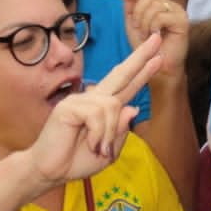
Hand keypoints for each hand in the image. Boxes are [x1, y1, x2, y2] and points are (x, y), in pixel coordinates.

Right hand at [25, 34, 161, 189]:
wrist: (51, 171)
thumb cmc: (77, 160)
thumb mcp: (110, 151)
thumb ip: (121, 131)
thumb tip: (132, 108)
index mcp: (105, 109)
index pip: (127, 85)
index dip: (143, 71)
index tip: (159, 56)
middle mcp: (93, 99)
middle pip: (120, 74)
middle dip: (140, 57)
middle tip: (157, 39)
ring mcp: (80, 100)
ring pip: (113, 106)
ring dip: (110, 133)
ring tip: (99, 148)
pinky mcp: (68, 106)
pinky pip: (97, 114)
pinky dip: (99, 134)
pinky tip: (91, 144)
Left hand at [123, 0, 188, 76]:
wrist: (158, 67)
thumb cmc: (146, 47)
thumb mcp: (132, 24)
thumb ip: (128, 7)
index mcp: (161, 4)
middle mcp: (172, 6)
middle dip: (138, 11)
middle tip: (138, 27)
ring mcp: (179, 13)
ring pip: (155, 5)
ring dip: (144, 21)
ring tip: (146, 35)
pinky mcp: (182, 22)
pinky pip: (160, 16)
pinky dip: (152, 26)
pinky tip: (154, 36)